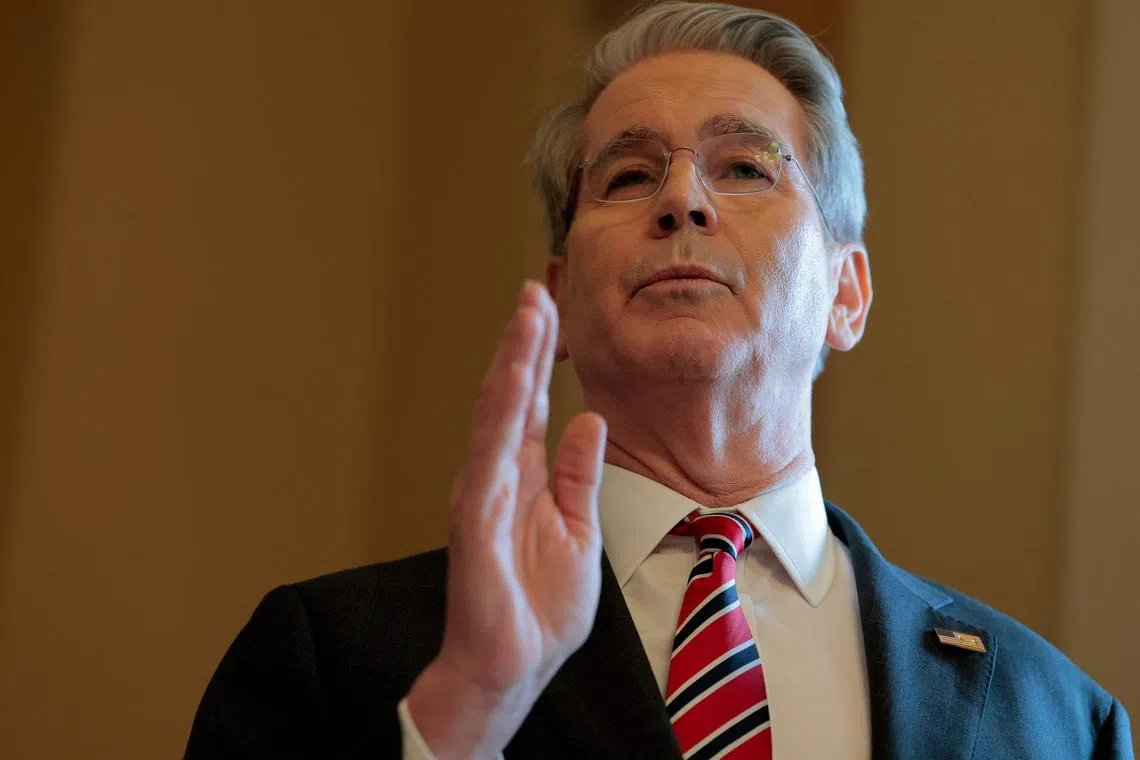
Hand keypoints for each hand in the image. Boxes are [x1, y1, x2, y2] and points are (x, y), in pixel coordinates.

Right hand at [407, 281, 606, 757]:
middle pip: (511, 396)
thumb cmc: (539, 608)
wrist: (513, 667)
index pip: (533, 405)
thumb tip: (589, 419)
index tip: (552, 310)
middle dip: (524, 342)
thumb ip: (579, 475)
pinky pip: (490, 453)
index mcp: (525, 478)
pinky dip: (502, 410)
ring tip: (527, 311)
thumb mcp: (578, 530)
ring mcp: (483, 491)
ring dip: (512, 360)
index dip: (542, 358)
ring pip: (496, 412)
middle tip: (536, 289)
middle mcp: (498, 474)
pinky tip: (514, 374)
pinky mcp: (475, 514)